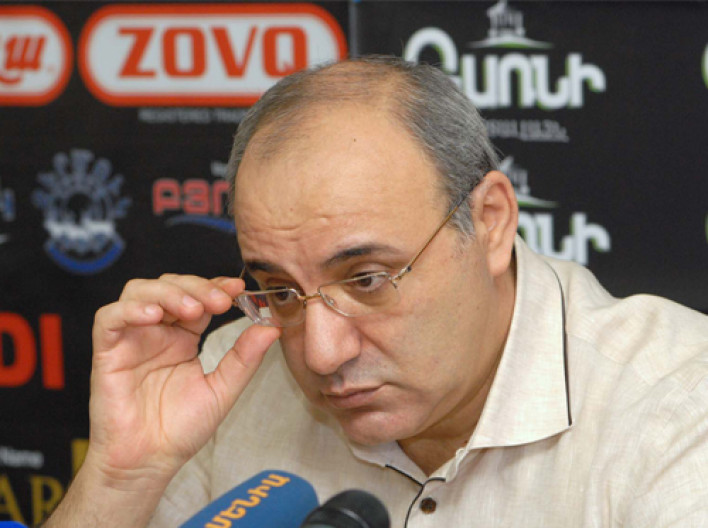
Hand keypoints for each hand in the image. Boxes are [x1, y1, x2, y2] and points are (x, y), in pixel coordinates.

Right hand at [87, 274, 279, 488]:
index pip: (198, 297)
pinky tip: (154, 316)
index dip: (216, 286)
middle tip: (219, 301)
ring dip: (168, 292)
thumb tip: (273, 327)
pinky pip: (109, 318)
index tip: (238, 288)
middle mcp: (157, 332)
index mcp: (183, 337)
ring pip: (139, 291)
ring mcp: (131, 339)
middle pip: (170, 285)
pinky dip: (130, 310)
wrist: (150, 462)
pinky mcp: (107, 352)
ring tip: (192, 309)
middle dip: (196, 287)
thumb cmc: (181, 429)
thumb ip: (245, 357)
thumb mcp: (222, 389)